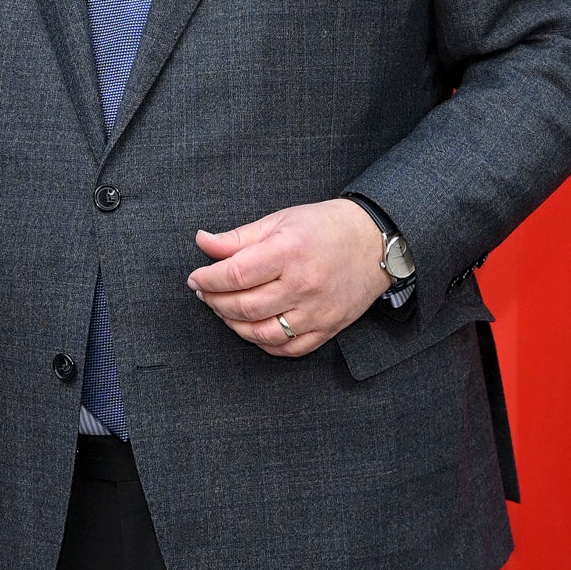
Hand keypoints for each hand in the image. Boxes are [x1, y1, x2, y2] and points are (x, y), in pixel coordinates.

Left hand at [186, 199, 392, 357]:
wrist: (374, 242)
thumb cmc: (324, 226)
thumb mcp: (279, 220)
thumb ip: (238, 237)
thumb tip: (202, 242)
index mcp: (289, 251)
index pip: (235, 274)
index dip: (207, 279)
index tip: (196, 277)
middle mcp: (303, 285)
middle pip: (244, 306)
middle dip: (214, 301)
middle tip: (205, 293)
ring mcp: (317, 311)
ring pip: (261, 333)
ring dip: (233, 324)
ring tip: (224, 309)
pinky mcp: (328, 328)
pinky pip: (287, 348)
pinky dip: (263, 342)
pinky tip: (252, 328)